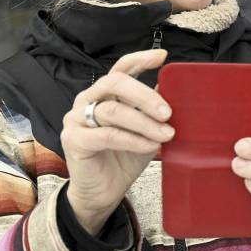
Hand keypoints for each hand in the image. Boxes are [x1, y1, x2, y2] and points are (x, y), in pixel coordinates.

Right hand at [61, 49, 173, 234]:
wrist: (103, 193)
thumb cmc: (124, 159)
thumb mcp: (146, 130)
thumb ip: (154, 110)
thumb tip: (176, 91)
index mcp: (105, 93)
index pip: (121, 68)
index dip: (141, 59)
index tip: (162, 57)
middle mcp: (87, 100)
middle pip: (115, 83)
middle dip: (145, 95)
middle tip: (168, 112)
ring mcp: (76, 118)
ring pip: (113, 110)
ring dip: (144, 122)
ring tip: (166, 133)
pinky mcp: (74, 140)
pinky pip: (107, 135)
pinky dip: (132, 139)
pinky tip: (148, 145)